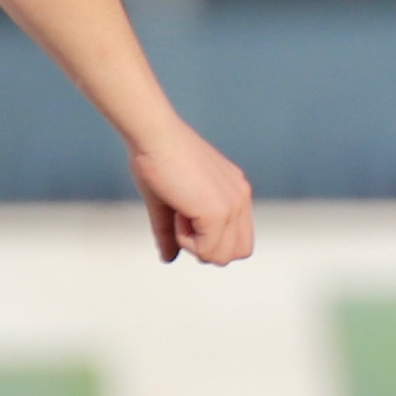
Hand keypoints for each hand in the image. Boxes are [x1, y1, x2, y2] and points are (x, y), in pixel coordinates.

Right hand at [130, 126, 256, 264]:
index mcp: (234, 193)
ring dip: (194, 244)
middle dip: (207, 249)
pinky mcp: (219, 212)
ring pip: (222, 257)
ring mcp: (233, 205)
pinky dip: (185, 239)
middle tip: (183, 221)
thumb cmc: (158, 159)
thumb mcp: (167, 204)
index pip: (239, 239)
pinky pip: (206, 250)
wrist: (155, 137)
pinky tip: (178, 210)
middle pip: (238, 252)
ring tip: (180, 212)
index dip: (211, 241)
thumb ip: (171, 234)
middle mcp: (240, 198)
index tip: (185, 220)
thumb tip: (168, 258)